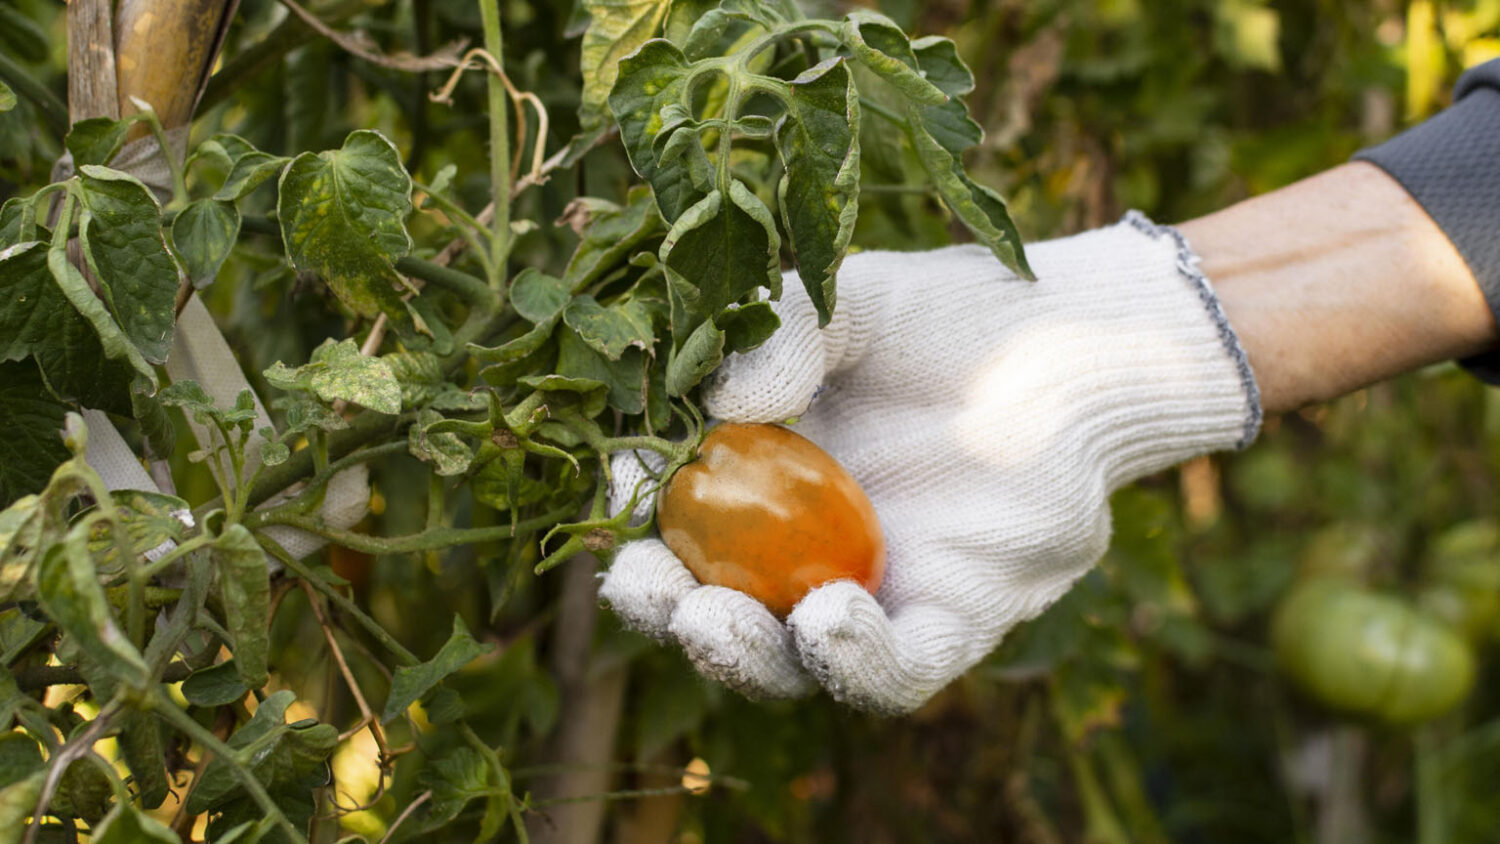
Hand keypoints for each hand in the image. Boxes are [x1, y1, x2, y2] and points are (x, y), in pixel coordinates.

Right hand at [601, 214, 1260, 712]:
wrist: (1072, 338)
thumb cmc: (950, 316)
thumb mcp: (847, 299)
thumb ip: (779, 332)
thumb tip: (720, 405)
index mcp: (761, 481)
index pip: (676, 521)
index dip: (635, 517)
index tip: (618, 487)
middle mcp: (807, 550)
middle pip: (716, 609)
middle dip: (666, 611)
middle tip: (643, 586)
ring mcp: (879, 591)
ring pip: (791, 663)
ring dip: (739, 655)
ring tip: (711, 620)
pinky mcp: (957, 619)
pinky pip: (895, 672)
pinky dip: (854, 663)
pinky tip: (827, 619)